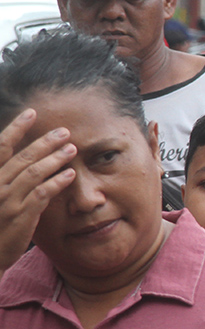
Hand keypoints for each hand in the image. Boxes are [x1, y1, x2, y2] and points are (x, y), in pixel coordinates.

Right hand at [0, 110, 77, 271]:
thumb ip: (6, 176)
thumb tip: (26, 156)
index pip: (1, 148)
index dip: (15, 128)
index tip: (31, 112)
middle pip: (23, 157)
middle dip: (45, 142)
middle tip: (65, 131)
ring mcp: (8, 201)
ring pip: (34, 173)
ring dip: (55, 158)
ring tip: (72, 149)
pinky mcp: (21, 215)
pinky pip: (42, 193)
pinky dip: (57, 181)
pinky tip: (70, 174)